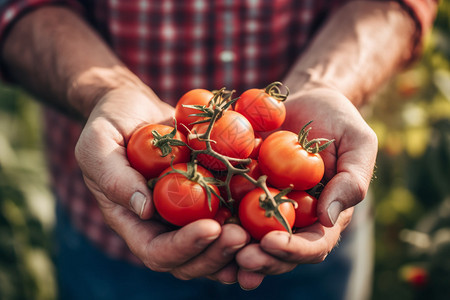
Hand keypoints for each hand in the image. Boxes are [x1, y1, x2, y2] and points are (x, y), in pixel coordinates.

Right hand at [74, 87, 249, 282]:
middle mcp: (163, 225)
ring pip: (215, 247)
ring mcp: (187, 213)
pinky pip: (230, 216)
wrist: (135, 109)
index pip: (157, 251)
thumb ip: (114, 176)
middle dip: (217, 253)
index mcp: (133, 221)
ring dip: (238, 248)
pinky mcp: (208, 195)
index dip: (183, 248)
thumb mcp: (98, 144)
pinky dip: (250, 223)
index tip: (210, 229)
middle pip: (191, 260)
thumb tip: (145, 210)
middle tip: (241, 236)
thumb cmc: (110, 123)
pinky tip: (269, 215)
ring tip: (260, 235)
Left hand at [235, 87, 376, 286]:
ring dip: (234, 249)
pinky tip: (200, 222)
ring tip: (217, 247)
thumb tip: (330, 218)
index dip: (294, 250)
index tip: (272, 242)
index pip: (314, 244)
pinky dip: (216, 218)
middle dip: (261, 259)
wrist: (307, 101)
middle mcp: (295, 217)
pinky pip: (228, 206)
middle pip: (278, 250)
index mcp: (325, 214)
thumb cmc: (338, 121)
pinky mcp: (244, 189)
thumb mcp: (358, 144)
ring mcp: (267, 205)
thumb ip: (352, 180)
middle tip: (241, 258)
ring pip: (250, 237)